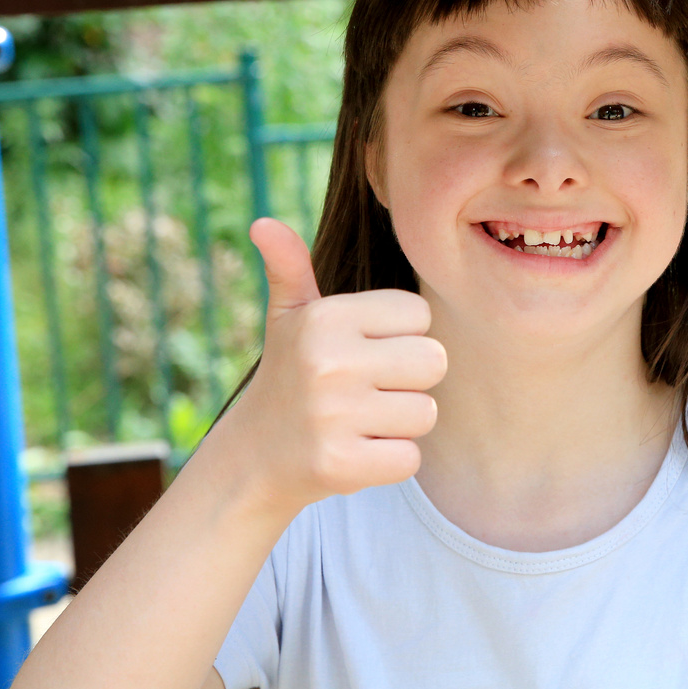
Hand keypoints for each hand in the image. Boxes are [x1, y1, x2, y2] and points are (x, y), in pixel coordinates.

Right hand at [221, 218, 446, 515]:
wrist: (252, 458)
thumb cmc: (289, 375)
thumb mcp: (288, 318)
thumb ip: (291, 268)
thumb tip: (263, 224)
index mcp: (326, 317)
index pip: (420, 314)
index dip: (401, 336)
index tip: (364, 352)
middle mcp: (329, 361)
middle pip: (435, 361)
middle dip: (410, 380)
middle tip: (368, 390)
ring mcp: (334, 416)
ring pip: (426, 412)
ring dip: (401, 423)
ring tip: (359, 421)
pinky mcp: (341, 464)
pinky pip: (410, 458)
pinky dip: (391, 460)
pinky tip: (356, 452)